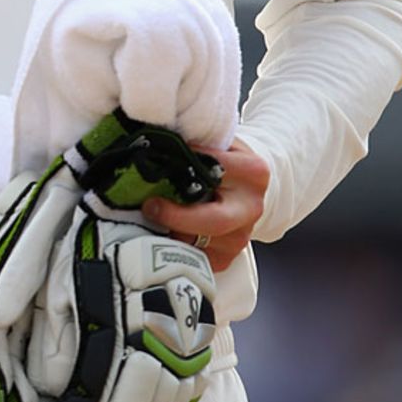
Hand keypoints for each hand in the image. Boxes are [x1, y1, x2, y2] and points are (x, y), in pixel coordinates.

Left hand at [141, 139, 268, 272]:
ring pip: (198, 243)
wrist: (243, 188)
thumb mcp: (215, 143)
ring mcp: (241, 237)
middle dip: (176, 216)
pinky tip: (161, 232)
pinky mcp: (226, 257)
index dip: (183, 166)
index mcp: (252, 172)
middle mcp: (251, 208)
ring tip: (150, 217)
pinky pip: (193, 258)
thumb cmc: (223, 162)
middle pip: (213, 220)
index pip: (214, 169)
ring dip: (169, 232)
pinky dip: (172, 247)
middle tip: (149, 206)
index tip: (156, 166)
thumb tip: (152, 144)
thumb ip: (192, 142)